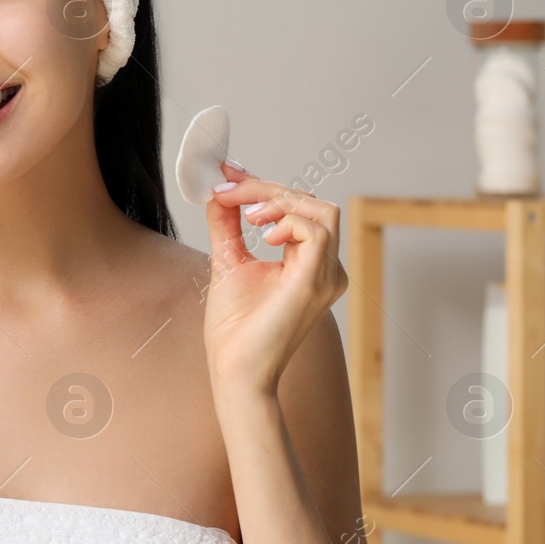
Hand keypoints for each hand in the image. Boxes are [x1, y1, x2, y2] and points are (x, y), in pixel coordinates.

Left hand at [202, 161, 347, 396]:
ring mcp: (326, 276)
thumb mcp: (228, 261)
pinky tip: (262, 234)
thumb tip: (218, 191)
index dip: (265, 185)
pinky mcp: (315, 282)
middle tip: (228, 188)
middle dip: (266, 188)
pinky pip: (319, 231)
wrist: (234, 369)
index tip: (228, 173)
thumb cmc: (234, 328)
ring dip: (279, 200)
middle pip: (312, 203)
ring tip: (249, 214)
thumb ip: (227, 225)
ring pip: (322, 210)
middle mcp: (326, 269)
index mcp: (309, 264)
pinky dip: (289, 220)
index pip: (299, 209)